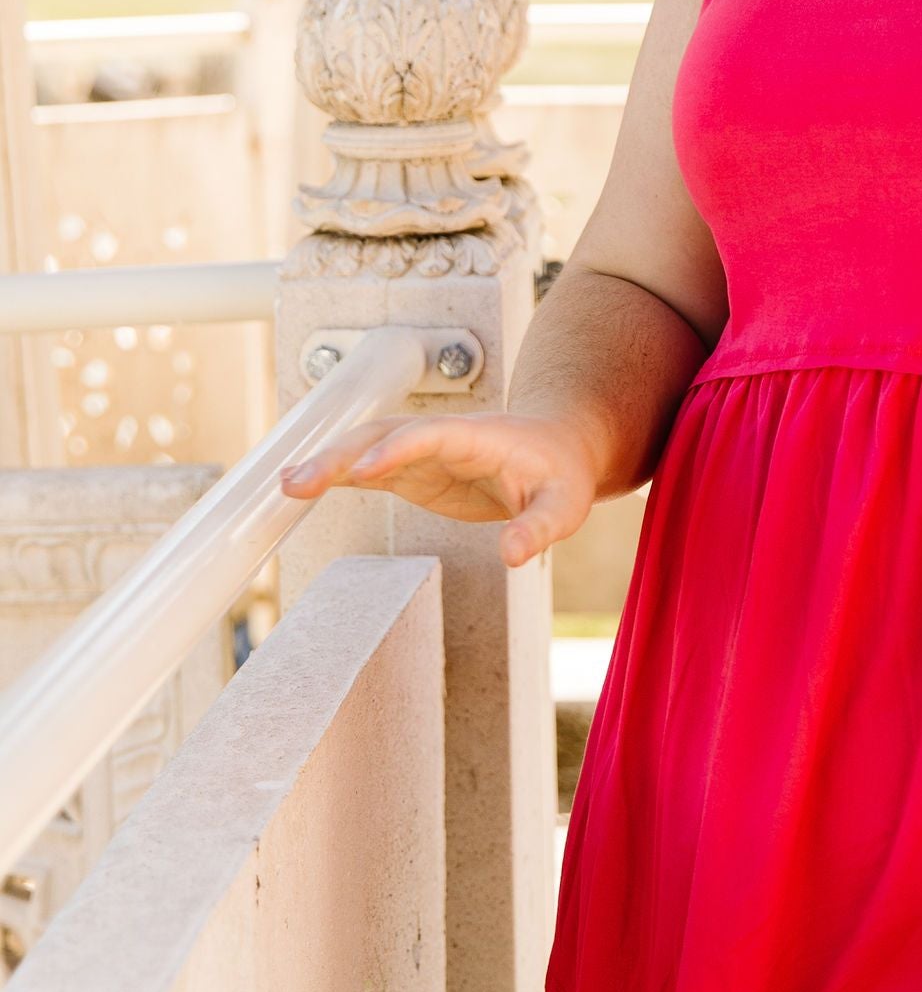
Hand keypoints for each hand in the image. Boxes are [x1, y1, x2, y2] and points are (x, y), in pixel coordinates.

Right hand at [280, 411, 601, 570]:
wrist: (557, 450)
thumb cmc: (562, 476)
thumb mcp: (565, 505)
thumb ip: (539, 528)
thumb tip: (512, 556)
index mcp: (479, 436)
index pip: (430, 436)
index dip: (397, 450)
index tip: (364, 471)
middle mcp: (442, 437)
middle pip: (384, 436)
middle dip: (342, 454)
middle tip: (298, 482)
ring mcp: (423, 452)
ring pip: (367, 448)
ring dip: (328, 463)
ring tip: (286, 487)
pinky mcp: (412, 471)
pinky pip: (367, 468)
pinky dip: (334, 475)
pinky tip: (299, 489)